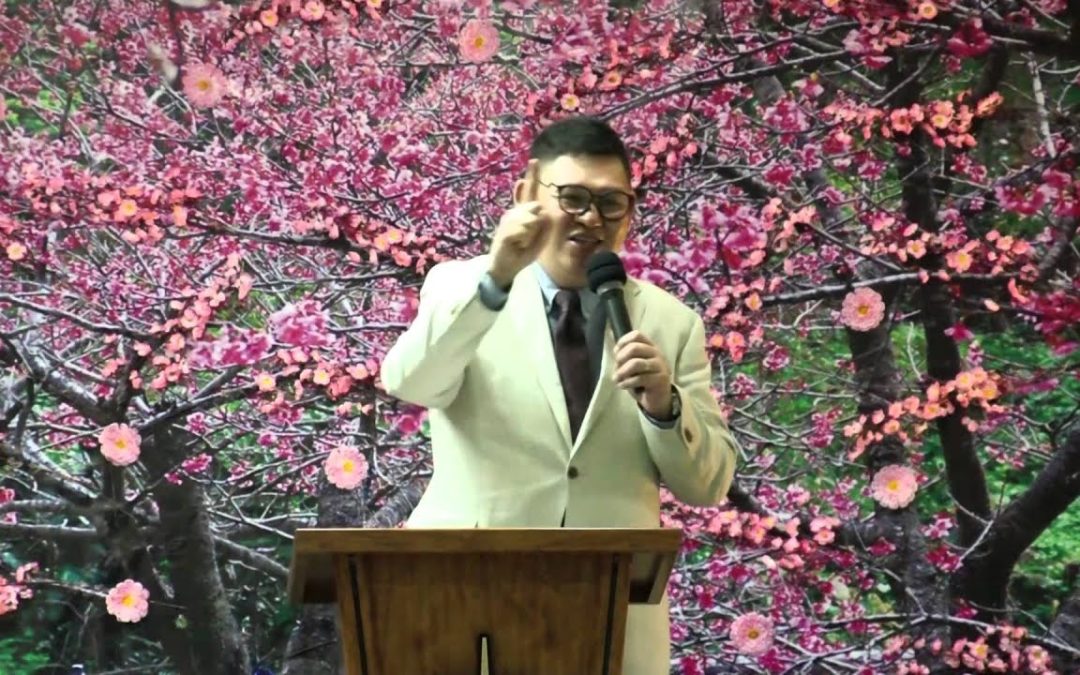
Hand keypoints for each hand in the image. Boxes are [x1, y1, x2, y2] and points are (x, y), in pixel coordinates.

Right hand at [487, 159, 550, 287]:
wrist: (505, 268)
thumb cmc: (522, 253)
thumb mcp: (540, 239)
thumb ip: (544, 225)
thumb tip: (539, 208)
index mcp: (523, 214)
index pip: (529, 193)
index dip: (531, 177)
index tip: (534, 161)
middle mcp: (514, 214)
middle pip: (535, 207)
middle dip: (537, 223)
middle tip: (527, 238)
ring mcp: (507, 221)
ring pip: (530, 219)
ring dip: (531, 233)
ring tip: (521, 242)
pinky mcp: (504, 231)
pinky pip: (522, 228)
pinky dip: (524, 238)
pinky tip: (517, 243)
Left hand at [613, 331, 672, 418]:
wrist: (658, 399)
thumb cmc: (643, 380)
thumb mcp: (632, 367)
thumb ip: (625, 357)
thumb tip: (616, 351)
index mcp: (649, 347)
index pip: (636, 335)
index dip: (623, 341)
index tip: (616, 353)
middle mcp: (656, 353)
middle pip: (634, 348)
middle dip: (620, 358)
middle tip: (616, 368)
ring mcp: (660, 366)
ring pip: (636, 363)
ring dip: (622, 372)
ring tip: (617, 378)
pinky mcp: (660, 379)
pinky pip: (640, 378)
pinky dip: (627, 383)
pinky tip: (623, 386)